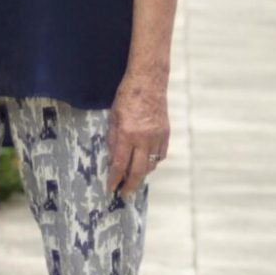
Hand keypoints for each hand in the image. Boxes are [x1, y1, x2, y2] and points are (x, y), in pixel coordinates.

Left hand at [107, 76, 167, 197]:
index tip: (110, 188)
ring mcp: (157, 137)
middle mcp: (143, 138)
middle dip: (130, 184)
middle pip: (138, 170)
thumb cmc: (127, 97)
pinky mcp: (166, 134)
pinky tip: (147, 162)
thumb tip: (113, 159)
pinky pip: (160, 155)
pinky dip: (153, 161)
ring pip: (151, 164)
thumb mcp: (113, 117)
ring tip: (134, 178)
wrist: (149, 82)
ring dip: (142, 174)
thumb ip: (113, 139)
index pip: (120, 164)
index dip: (114, 179)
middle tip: (124, 193)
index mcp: (127, 134)